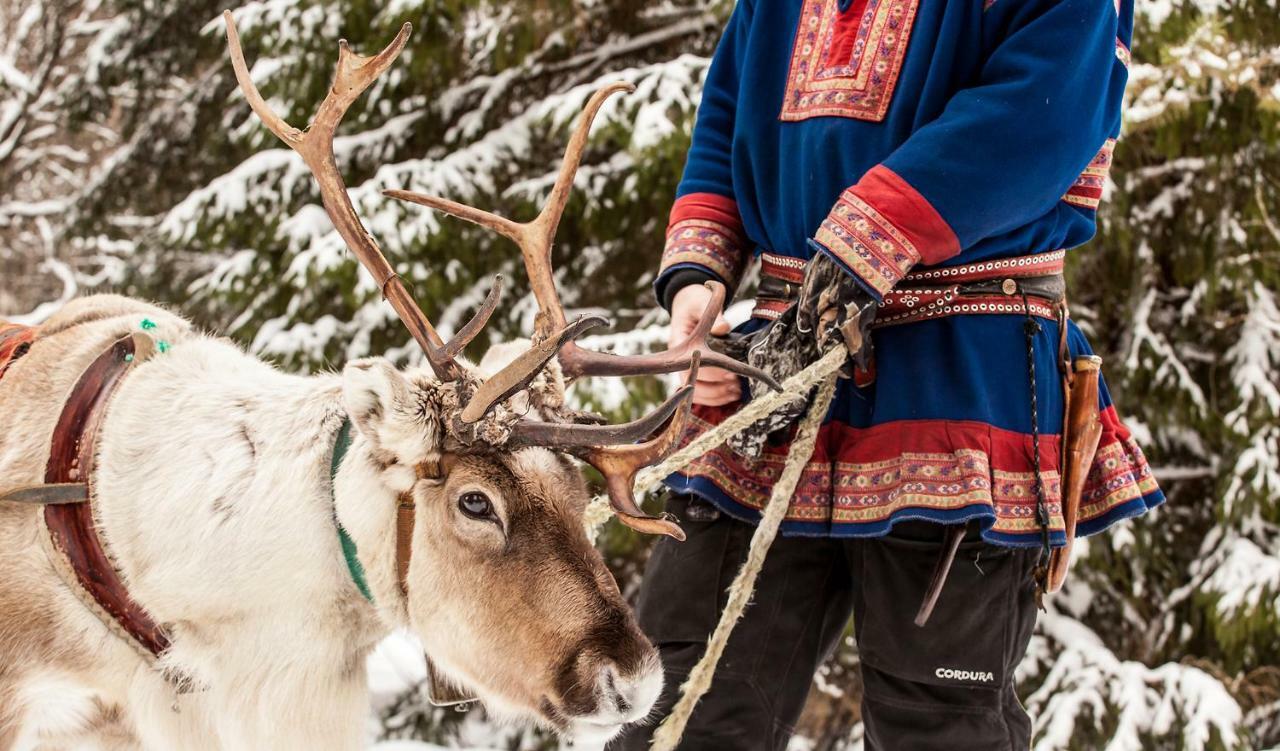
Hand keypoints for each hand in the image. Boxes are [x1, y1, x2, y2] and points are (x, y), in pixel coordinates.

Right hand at [670, 283, 739, 405]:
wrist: (687, 305)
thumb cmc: (694, 302)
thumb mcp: (701, 301)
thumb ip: (713, 312)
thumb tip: (723, 328)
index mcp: (678, 340)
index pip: (690, 364)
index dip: (711, 373)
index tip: (730, 373)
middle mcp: (676, 358)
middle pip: (690, 382)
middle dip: (714, 387)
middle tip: (736, 384)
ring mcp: (682, 367)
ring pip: (692, 392)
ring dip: (715, 396)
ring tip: (735, 391)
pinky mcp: (689, 372)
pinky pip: (696, 393)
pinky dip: (712, 399)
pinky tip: (729, 396)